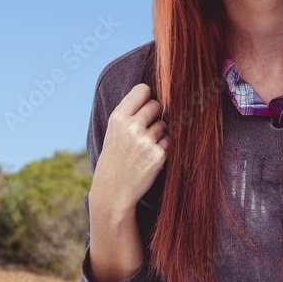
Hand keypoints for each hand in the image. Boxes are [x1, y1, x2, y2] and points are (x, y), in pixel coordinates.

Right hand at [91, 83, 168, 214]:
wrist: (113, 191)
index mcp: (118, 117)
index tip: (144, 107)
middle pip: (156, 105)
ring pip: (164, 124)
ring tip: (143, 148)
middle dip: (154, 115)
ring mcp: (146, 141)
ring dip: (159, 134)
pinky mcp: (159, 155)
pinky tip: (149, 158)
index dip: (146, 98)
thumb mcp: (113, 131)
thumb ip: (130, 112)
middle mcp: (132, 127)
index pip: (143, 90)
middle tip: (143, 131)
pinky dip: (163, 148)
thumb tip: (154, 95)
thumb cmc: (114, 158)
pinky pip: (169, 141)